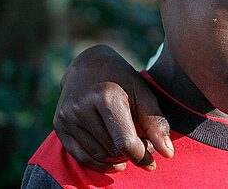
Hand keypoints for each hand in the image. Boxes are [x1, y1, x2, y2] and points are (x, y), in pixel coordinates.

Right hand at [53, 44, 173, 171]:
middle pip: (113, 149)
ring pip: (98, 154)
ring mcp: (67, 116)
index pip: (125, 141)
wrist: (89, 63)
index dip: (142, 156)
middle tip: (143, 145)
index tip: (153, 162)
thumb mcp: (143, 94)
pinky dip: (99, 163)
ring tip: (130, 147)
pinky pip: (80, 156)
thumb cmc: (123, 79)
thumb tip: (167, 154)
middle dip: (132, 153)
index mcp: (107, 97)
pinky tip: (115, 161)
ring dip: (117, 158)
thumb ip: (156, 123)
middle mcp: (83, 107)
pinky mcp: (59, 124)